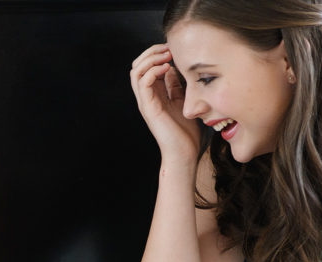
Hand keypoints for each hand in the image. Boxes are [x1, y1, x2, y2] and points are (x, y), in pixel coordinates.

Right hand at [130, 43, 200, 159]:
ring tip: (167, 56)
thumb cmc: (185, 132)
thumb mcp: (182, 102)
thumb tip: (173, 70)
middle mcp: (146, 97)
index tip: (173, 48)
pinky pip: (142, 83)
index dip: (156, 53)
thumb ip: (175, 87)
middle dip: (151, 52)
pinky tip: (167, 68)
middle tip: (169, 49)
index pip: (145, 66)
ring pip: (136, 71)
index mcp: (153, 94)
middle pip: (137, 65)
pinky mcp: (148, 108)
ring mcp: (145, 102)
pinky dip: (152, 70)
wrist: (183, 153)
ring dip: (151, 58)